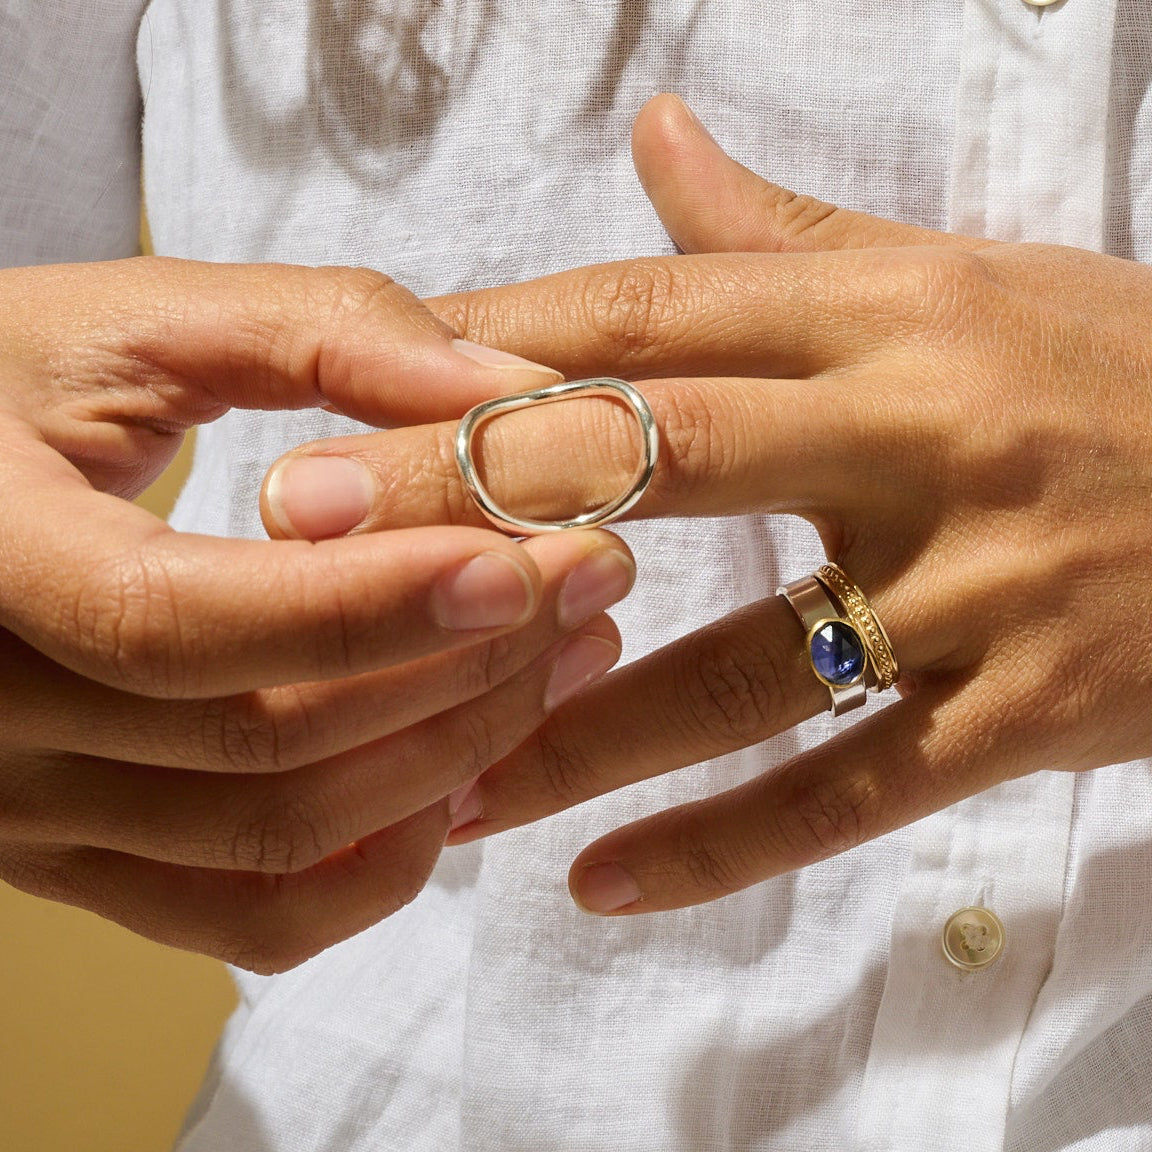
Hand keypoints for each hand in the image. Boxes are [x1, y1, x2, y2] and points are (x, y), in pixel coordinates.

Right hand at [0, 257, 632, 968]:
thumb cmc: (13, 390)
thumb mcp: (139, 322)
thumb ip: (324, 335)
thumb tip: (519, 395)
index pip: (181, 621)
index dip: (371, 606)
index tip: (527, 562)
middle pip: (265, 743)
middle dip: (462, 666)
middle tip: (590, 581)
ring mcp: (32, 810)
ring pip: (279, 836)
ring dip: (454, 753)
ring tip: (566, 653)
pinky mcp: (85, 856)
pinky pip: (252, 914)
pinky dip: (381, 861)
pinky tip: (461, 761)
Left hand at [259, 95, 1151, 916]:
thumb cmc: (1106, 372)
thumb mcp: (952, 276)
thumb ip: (782, 230)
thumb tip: (655, 131)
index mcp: (887, 312)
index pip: (640, 319)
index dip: (480, 353)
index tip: (341, 391)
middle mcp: (918, 432)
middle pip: (648, 458)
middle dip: (460, 494)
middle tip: (295, 537)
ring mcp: (976, 584)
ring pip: (731, 659)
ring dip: (567, 721)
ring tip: (431, 771)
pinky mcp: (1028, 712)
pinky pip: (846, 792)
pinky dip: (717, 844)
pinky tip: (594, 881)